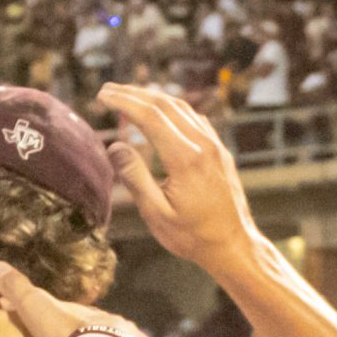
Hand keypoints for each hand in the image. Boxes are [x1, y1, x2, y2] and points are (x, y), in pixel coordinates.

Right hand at [100, 83, 265, 276]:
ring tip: (128, 95)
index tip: (101, 95)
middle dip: (133, 93)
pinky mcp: (219, 151)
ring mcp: (214, 145)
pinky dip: (172, 108)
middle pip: (165, 105)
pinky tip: (160, 112)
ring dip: (153, 97)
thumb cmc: (193, 236)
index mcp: (185, 159)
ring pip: (182, 108)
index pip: (150, 117)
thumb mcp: (156, 214)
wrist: (234, 246)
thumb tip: (115, 146)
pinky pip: (194, 118)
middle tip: (107, 90)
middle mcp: (203, 144)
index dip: (123, 102)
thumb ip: (135, 178)